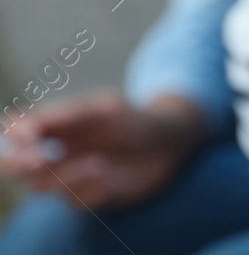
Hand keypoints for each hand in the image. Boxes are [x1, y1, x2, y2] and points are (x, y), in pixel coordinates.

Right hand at [0, 94, 206, 209]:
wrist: (170, 143)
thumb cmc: (136, 119)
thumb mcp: (105, 109)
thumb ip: (67, 115)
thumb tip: (26, 126)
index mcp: (56, 126)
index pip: (15, 131)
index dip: (12, 136)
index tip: (29, 136)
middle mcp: (56, 153)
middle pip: (15, 165)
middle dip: (18, 164)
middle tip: (39, 161)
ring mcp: (70, 177)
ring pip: (43, 186)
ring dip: (68, 177)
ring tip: (100, 164)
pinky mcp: (88, 197)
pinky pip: (75, 202)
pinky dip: (92, 191)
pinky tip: (112, 178)